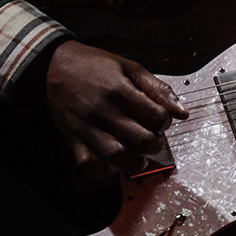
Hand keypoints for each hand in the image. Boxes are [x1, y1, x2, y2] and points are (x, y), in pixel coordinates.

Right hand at [45, 40, 187, 176]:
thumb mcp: (130, 67)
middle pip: (139, 140)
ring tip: (140, 157)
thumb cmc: (95, 66)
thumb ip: (158, 89)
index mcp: (119, 90)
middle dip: (155, 144)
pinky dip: (105, 170)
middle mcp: (102, 111)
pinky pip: (90, 165)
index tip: (160, 120)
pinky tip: (114, 162)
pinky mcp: (73, 140)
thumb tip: (183, 113)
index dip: (164, 121)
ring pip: (116, 157)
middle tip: (153, 140)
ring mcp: (86, 128)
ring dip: (135, 162)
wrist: (52, 66)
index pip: (155, 116)